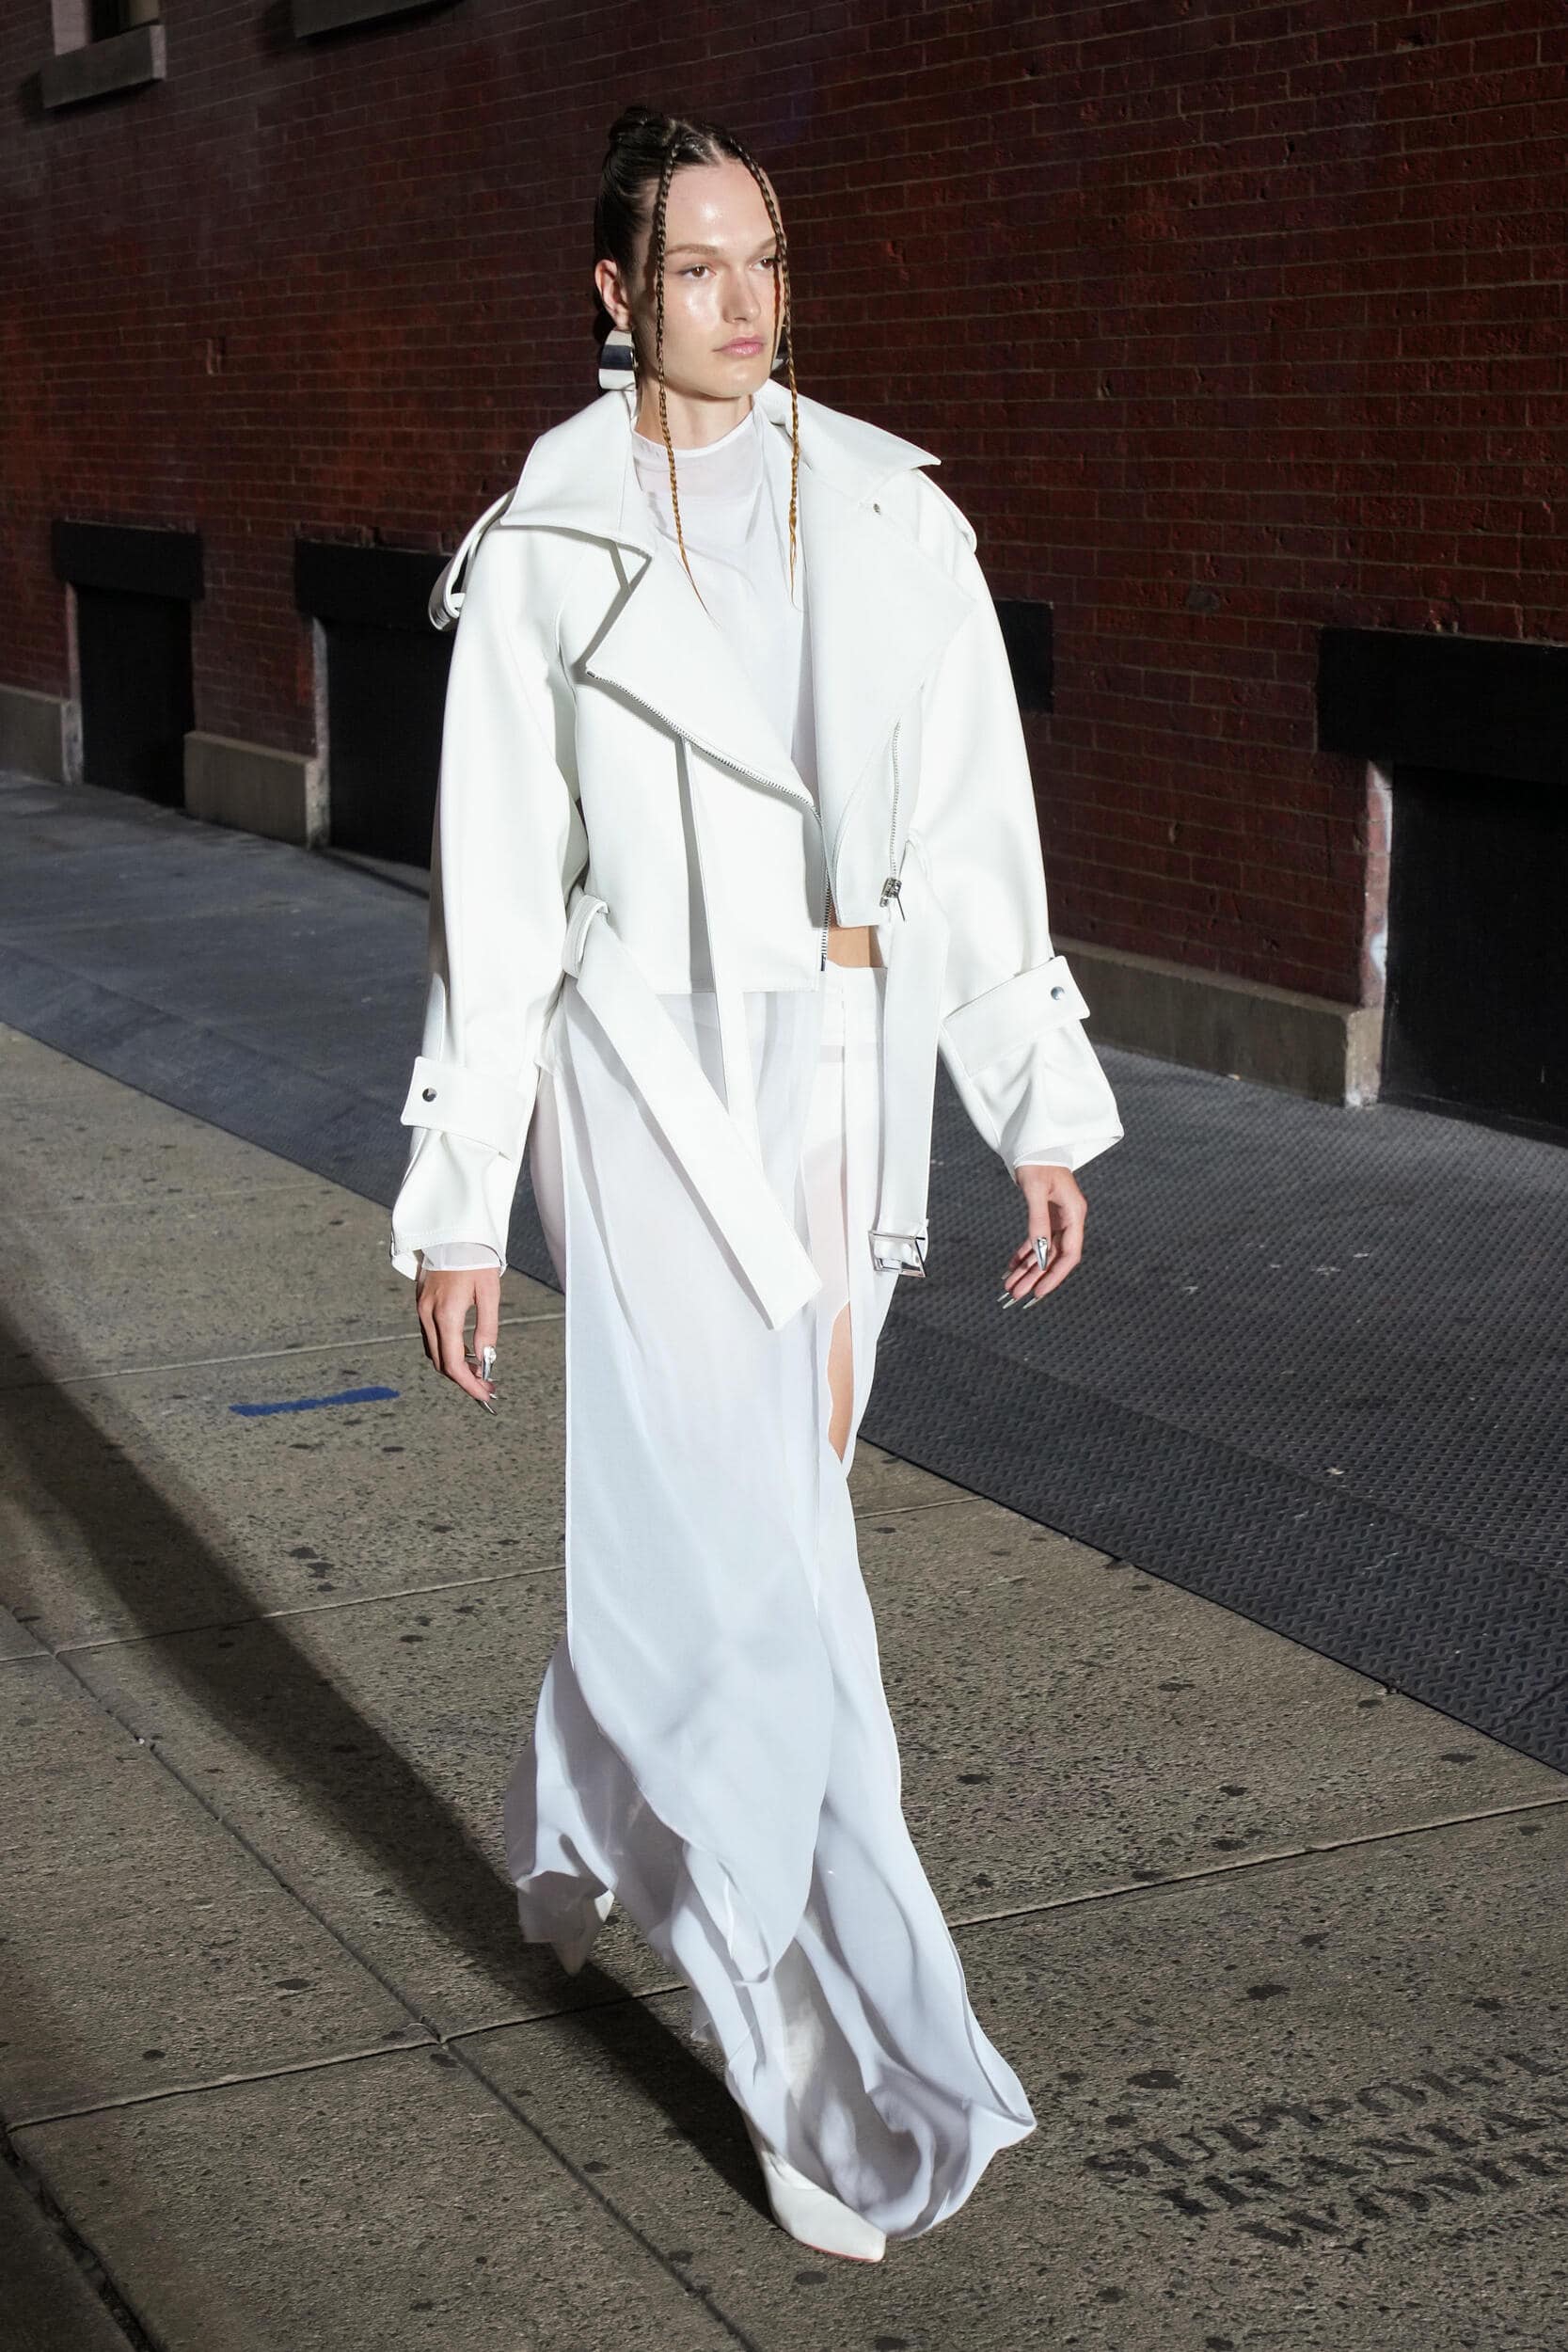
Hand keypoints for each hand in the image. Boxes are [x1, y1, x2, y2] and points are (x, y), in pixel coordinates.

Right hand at [414, 1264, 500, 1407]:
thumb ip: (487, 1328)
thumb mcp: (490, 1292)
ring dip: (453, 1365)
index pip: (452, 1362)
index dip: (468, 1384)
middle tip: (486, 1384)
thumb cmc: (476, 1258)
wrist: (452, 1229)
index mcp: (446, 1313)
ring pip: (433, 1351)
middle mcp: (428, 1314)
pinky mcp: (420, 1302)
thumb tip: (485, 1359)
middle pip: (440, 1362)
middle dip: (462, 1378)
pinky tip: (464, 1349)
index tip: (484, 1394)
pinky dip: (445, 1349)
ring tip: (478, 1369)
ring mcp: (421, 1308)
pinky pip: (429, 1336)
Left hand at [1000, 1163, 1085, 1305]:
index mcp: (1073, 1213)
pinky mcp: (1046, 1214)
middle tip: (1016, 1294)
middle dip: (1035, 1277)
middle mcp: (1069, 1219)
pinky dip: (1023, 1253)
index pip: (1069, 1254)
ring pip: (1043, 1252)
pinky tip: (1012, 1266)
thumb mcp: (1035, 1190)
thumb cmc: (1037, 1160)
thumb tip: (1038, 1250)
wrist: (1033, 1141)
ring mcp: (1058, 1218)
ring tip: (1010, 1285)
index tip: (1039, 1292)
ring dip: (1027, 1269)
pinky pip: (1035, 1240)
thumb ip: (1038, 1220)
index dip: (1055, 1275)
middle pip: (1054, 1257)